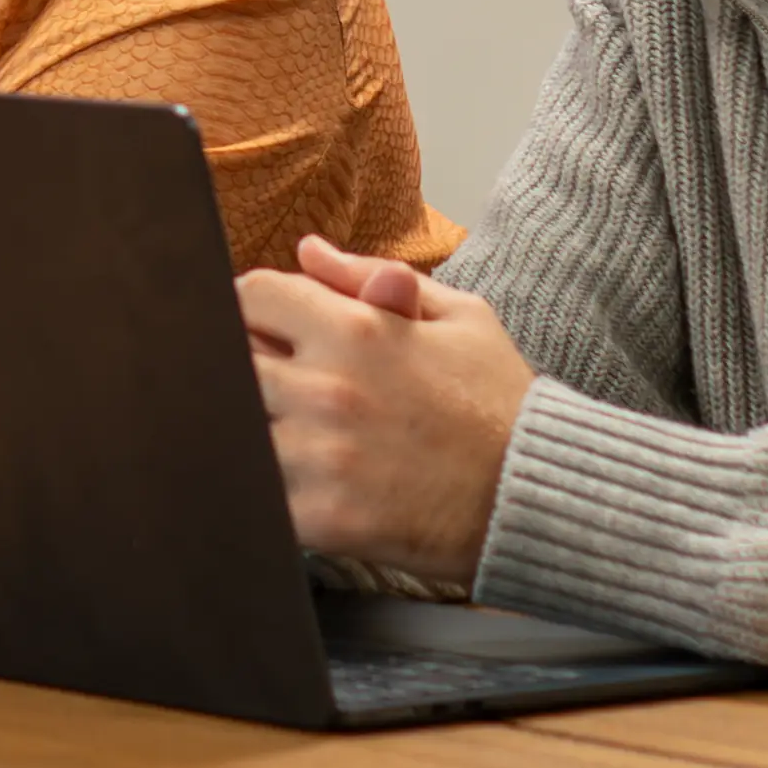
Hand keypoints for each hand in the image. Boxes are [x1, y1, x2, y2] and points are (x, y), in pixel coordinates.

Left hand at [239, 234, 534, 584]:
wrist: (538, 496)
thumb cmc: (500, 402)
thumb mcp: (458, 317)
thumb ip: (371, 275)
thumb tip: (307, 250)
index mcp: (355, 329)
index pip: (252, 296)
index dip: (254, 308)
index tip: (267, 328)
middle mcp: (327, 387)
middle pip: (229, 359)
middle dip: (243, 364)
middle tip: (273, 386)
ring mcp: (320, 455)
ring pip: (235, 427)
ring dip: (253, 427)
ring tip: (287, 436)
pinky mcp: (321, 518)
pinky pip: (257, 492)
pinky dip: (266, 486)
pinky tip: (297, 483)